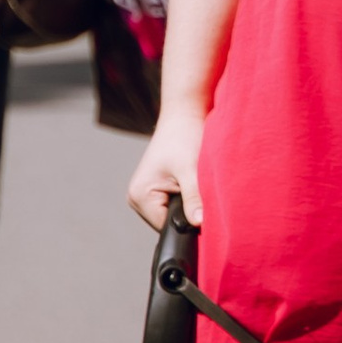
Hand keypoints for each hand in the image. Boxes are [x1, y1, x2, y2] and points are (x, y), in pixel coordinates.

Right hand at [128, 99, 206, 232]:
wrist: (184, 114)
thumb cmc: (184, 136)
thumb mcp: (190, 170)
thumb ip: (194, 198)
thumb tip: (199, 224)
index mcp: (139, 195)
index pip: (166, 228)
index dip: (187, 223)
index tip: (204, 211)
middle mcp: (137, 198)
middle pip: (168, 223)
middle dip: (187, 213)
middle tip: (200, 192)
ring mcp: (146, 194)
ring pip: (172, 215)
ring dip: (188, 205)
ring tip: (194, 183)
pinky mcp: (156, 189)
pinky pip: (173, 205)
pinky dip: (186, 198)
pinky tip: (191, 182)